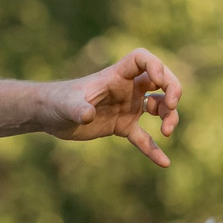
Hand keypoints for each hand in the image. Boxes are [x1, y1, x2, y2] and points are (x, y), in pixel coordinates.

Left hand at [39, 48, 181, 165]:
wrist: (49, 115)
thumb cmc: (56, 102)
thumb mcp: (65, 105)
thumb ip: (76, 108)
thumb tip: (87, 116)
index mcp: (115, 76)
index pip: (142, 60)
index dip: (155, 65)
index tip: (158, 79)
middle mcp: (126, 89)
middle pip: (161, 80)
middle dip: (173, 89)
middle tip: (173, 105)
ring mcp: (127, 107)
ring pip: (159, 107)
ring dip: (169, 116)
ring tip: (166, 132)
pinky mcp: (122, 127)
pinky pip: (143, 138)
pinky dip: (153, 149)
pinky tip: (164, 162)